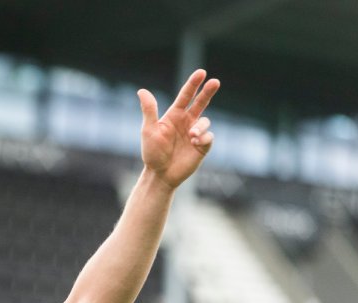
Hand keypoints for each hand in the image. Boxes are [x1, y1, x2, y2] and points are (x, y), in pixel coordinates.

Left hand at [137, 69, 218, 189]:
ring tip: (191, 135)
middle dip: (208, 92)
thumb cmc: (152, 153)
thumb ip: (149, 110)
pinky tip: (195, 142)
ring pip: (205, 121)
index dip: (193, 84)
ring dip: (200, 126)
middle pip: (201, 102)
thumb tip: (142, 90)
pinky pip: (209, 137)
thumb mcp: (149, 130)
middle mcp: (187, 122)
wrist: (160, 174)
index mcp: (175, 115)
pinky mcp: (202, 146)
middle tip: (215, 82)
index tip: (201, 73)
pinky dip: (204, 137)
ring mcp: (196, 134)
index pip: (186, 96)